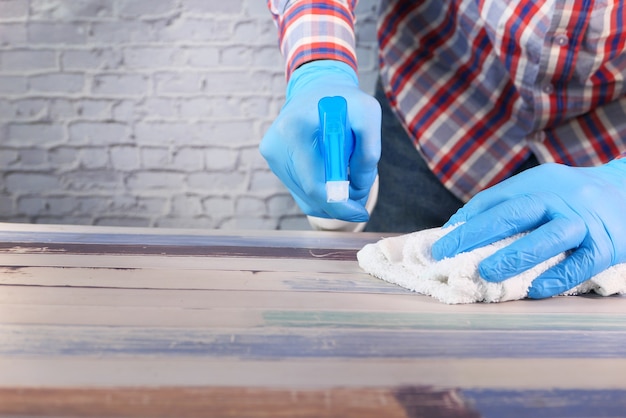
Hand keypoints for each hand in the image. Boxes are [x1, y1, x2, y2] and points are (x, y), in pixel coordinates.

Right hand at [260, 60, 380, 221]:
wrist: (316, 88)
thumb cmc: (344, 101)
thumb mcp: (368, 114)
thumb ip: (369, 151)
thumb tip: (357, 187)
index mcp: (295, 131)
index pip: (315, 185)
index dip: (340, 205)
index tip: (361, 212)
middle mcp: (276, 147)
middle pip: (310, 197)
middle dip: (340, 204)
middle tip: (360, 197)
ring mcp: (272, 156)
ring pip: (306, 199)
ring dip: (331, 198)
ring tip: (348, 175)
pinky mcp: (274, 161)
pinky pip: (300, 191)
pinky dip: (320, 193)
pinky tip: (332, 176)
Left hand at [431, 160, 625, 297]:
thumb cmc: (574, 198)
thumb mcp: (544, 188)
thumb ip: (509, 205)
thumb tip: (461, 228)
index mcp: (539, 182)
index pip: (495, 198)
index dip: (467, 220)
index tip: (442, 241)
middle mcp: (561, 197)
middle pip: (515, 213)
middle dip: (476, 233)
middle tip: (447, 253)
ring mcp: (584, 221)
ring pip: (548, 237)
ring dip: (514, 256)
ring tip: (486, 273)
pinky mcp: (607, 245)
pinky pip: (582, 263)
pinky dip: (558, 277)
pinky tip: (535, 289)